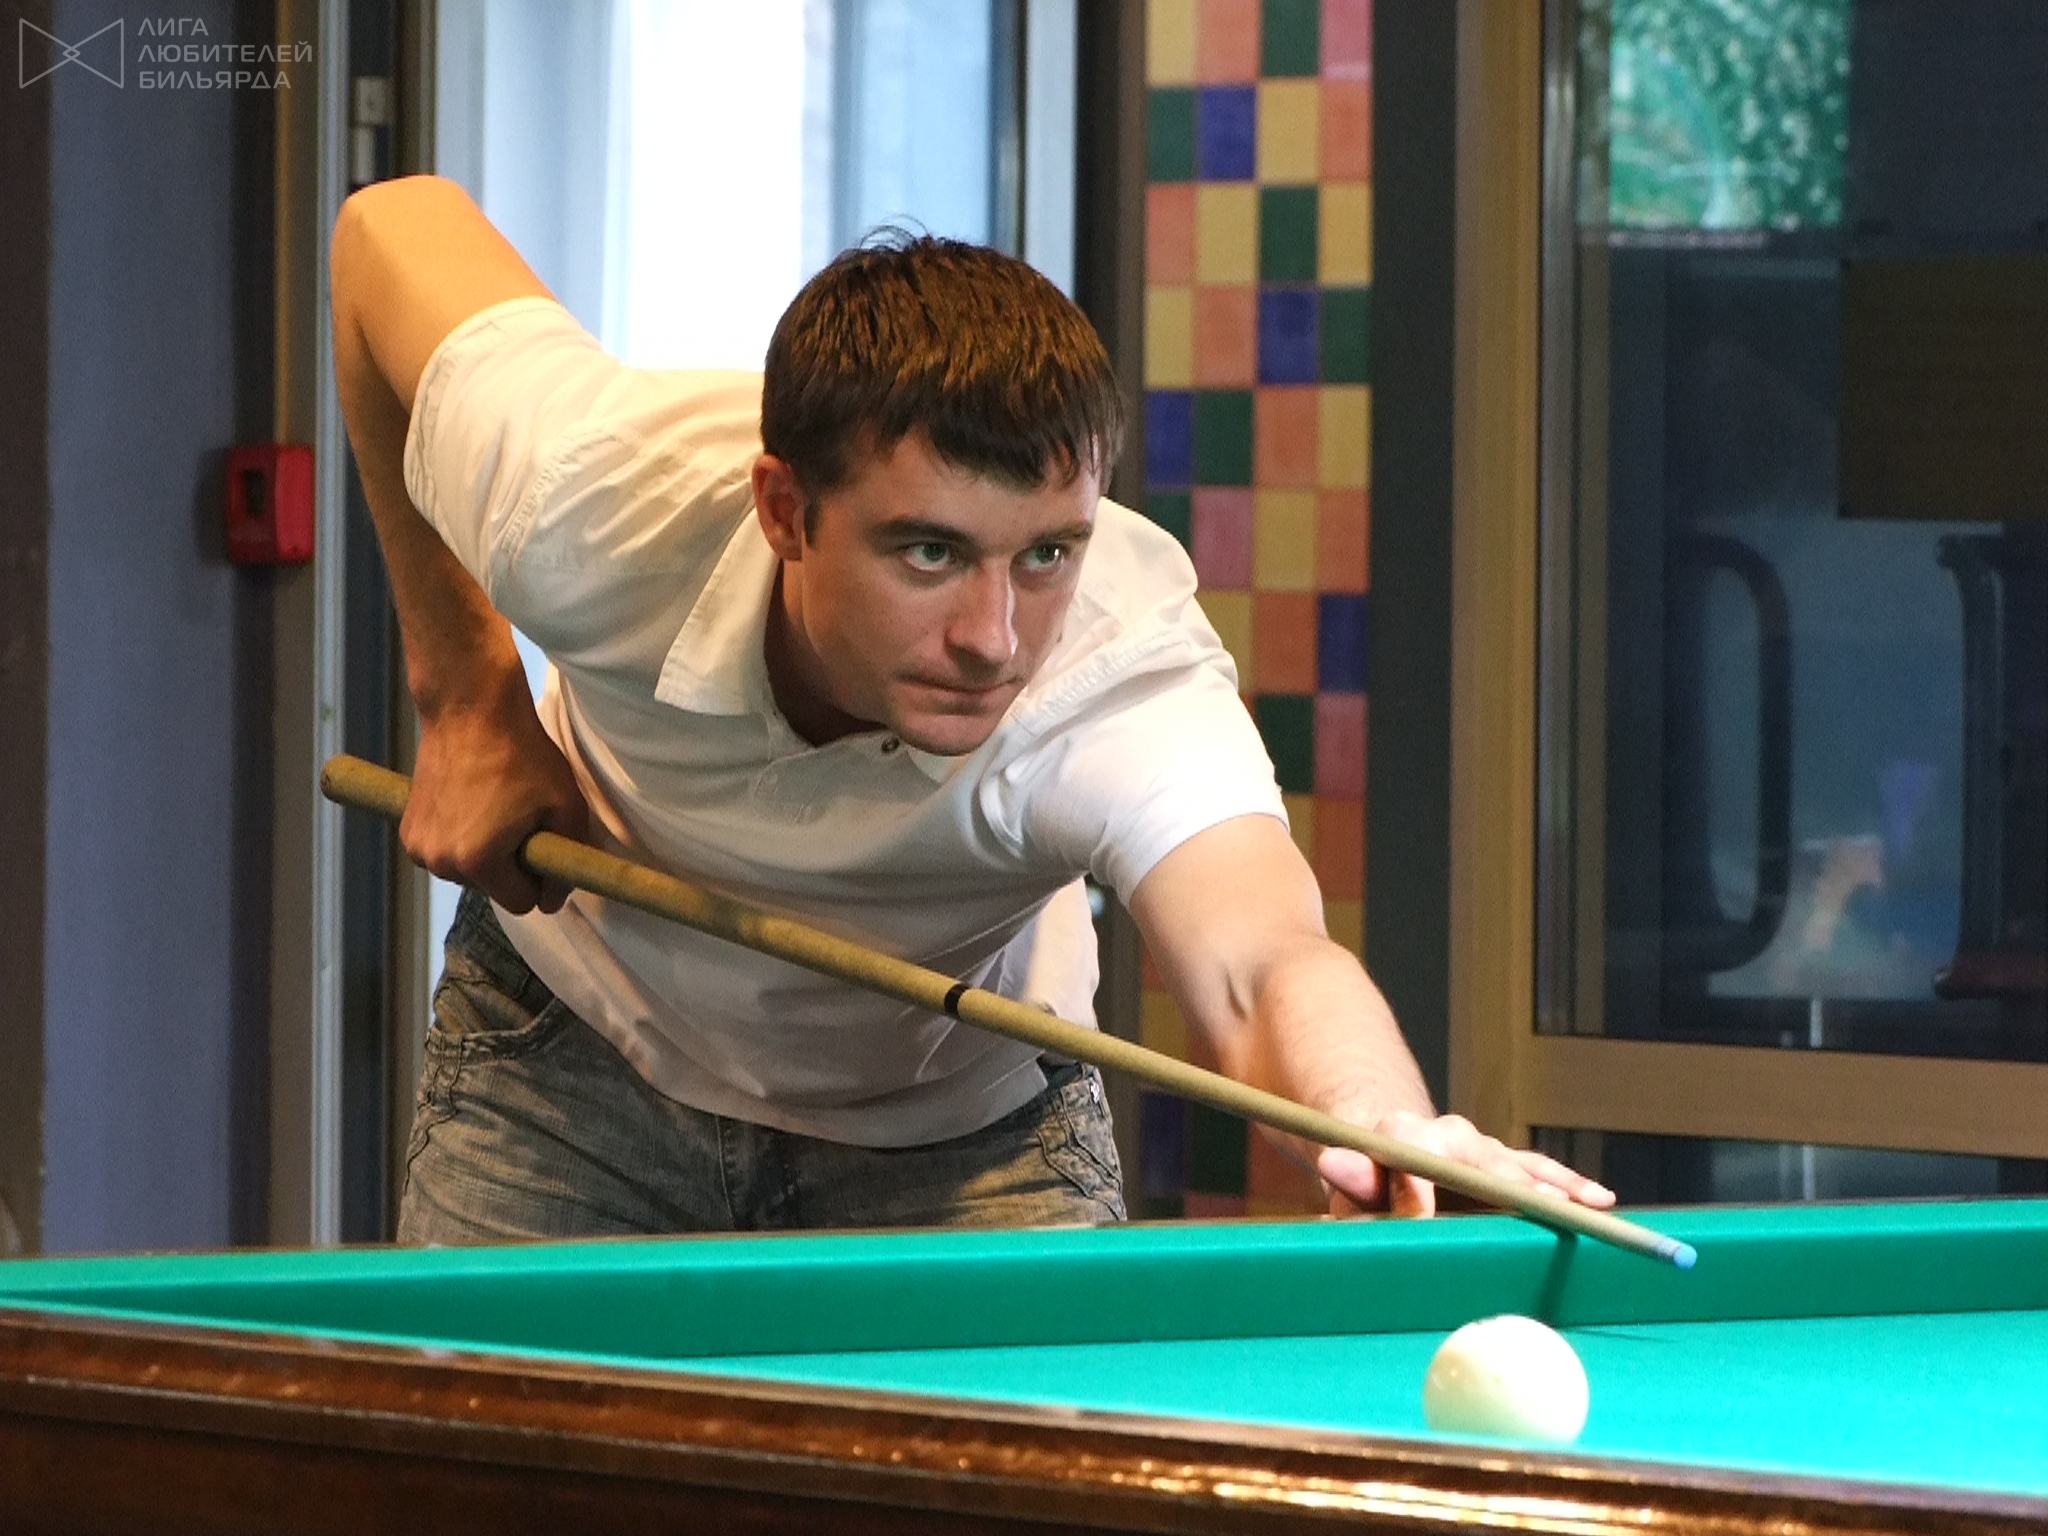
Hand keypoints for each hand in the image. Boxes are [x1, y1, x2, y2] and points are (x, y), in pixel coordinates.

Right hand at [403, 662, 588, 914]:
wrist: (468, 711)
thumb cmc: (523, 755)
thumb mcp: (567, 808)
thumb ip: (567, 863)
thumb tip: (553, 901)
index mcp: (479, 862)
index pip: (522, 903)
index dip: (541, 880)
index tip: (545, 847)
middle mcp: (441, 863)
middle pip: (493, 889)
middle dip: (512, 865)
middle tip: (522, 819)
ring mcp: (418, 848)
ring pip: (469, 874)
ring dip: (487, 854)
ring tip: (496, 808)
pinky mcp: (407, 832)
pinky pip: (447, 854)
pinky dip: (462, 841)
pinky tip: (472, 806)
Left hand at [1314, 1110, 1614, 1218]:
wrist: (1385, 1153)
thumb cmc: (1366, 1182)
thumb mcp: (1352, 1188)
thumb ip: (1353, 1180)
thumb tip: (1334, 1162)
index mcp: (1406, 1137)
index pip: (1420, 1157)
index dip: (1429, 1190)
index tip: (1442, 1212)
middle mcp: (1450, 1135)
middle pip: (1487, 1162)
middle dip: (1516, 1185)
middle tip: (1550, 1207)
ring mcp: (1482, 1149)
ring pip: (1522, 1166)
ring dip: (1556, 1187)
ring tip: (1588, 1206)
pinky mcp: (1503, 1164)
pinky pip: (1538, 1173)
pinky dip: (1567, 1185)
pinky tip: (1598, 1200)